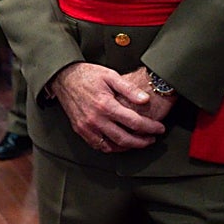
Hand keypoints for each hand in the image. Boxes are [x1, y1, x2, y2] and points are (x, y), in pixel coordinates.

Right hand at [49, 62, 165, 153]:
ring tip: (138, 142)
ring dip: (128, 147)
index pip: (134, 122)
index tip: (159, 128)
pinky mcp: (80, 130)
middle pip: (125, 139)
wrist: (63, 77)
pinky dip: (112, 148)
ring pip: (112, 146)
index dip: (150, 127)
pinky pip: (98, 145)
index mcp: (105, 104)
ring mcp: (87, 127)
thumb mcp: (110, 75)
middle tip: (152, 139)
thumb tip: (145, 100)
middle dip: (143, 141)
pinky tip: (119, 143)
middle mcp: (95, 119)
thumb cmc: (87, 75)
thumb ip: (129, 88)